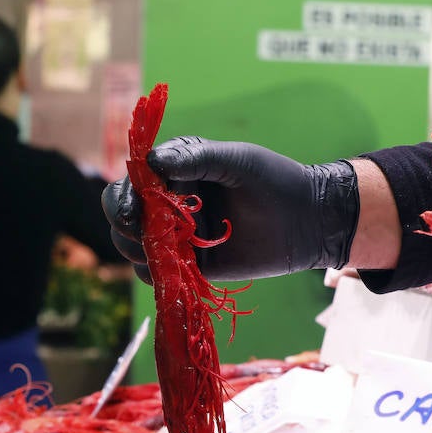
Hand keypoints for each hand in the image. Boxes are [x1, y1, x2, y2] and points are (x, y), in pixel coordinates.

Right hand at [101, 137, 359, 281]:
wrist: (307, 221)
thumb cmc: (274, 181)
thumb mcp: (236, 161)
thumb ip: (195, 158)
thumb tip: (151, 162)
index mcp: (174, 172)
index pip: (131, 183)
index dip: (124, 196)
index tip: (136, 207)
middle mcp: (169, 204)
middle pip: (124, 218)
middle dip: (125, 225)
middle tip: (144, 230)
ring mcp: (178, 237)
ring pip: (134, 248)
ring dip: (140, 250)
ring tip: (169, 247)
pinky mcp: (191, 266)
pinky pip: (157, 274)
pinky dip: (157, 273)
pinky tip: (178, 266)